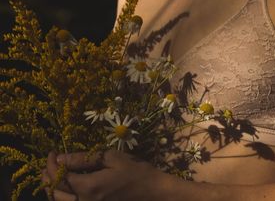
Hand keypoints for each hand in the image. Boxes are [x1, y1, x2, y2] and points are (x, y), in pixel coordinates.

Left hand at [42, 150, 171, 200]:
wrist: (153, 192)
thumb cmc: (136, 171)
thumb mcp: (112, 158)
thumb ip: (84, 158)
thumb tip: (60, 158)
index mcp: (89, 187)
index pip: (59, 176)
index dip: (51, 164)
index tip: (51, 152)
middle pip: (55, 193)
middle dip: (47, 176)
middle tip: (49, 162)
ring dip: (52, 188)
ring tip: (52, 175)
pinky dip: (63, 197)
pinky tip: (66, 188)